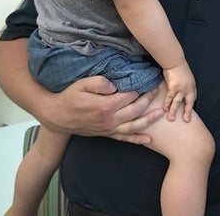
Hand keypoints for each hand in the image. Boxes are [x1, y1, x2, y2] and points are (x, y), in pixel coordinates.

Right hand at [40, 76, 163, 143]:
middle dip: (148, 99)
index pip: (129, 96)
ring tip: (161, 113)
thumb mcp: (82, 84)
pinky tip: (149, 140)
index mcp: (105, 106)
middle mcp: (109, 119)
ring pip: (134, 126)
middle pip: (135, 109)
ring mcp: (109, 129)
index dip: (140, 87)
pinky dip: (137, 140)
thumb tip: (115, 84)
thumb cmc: (70, 97)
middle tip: (156, 90)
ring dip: (149, 120)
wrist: (57, 116)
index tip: (147, 80)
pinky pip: (124, 138)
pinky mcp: (107, 134)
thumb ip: (100, 82)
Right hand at [161, 63, 196, 121]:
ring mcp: (181, 89)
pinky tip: (164, 109)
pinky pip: (169, 98)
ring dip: (173, 111)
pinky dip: (167, 104)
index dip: (190, 106)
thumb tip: (182, 92)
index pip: (193, 98)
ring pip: (177, 103)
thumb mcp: (186, 78)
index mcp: (192, 86)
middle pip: (188, 103)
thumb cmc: (179, 68)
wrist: (175, 61)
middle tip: (186, 120)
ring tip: (171, 119)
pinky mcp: (174, 87)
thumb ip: (185, 85)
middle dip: (187, 112)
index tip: (189, 112)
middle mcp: (188, 89)